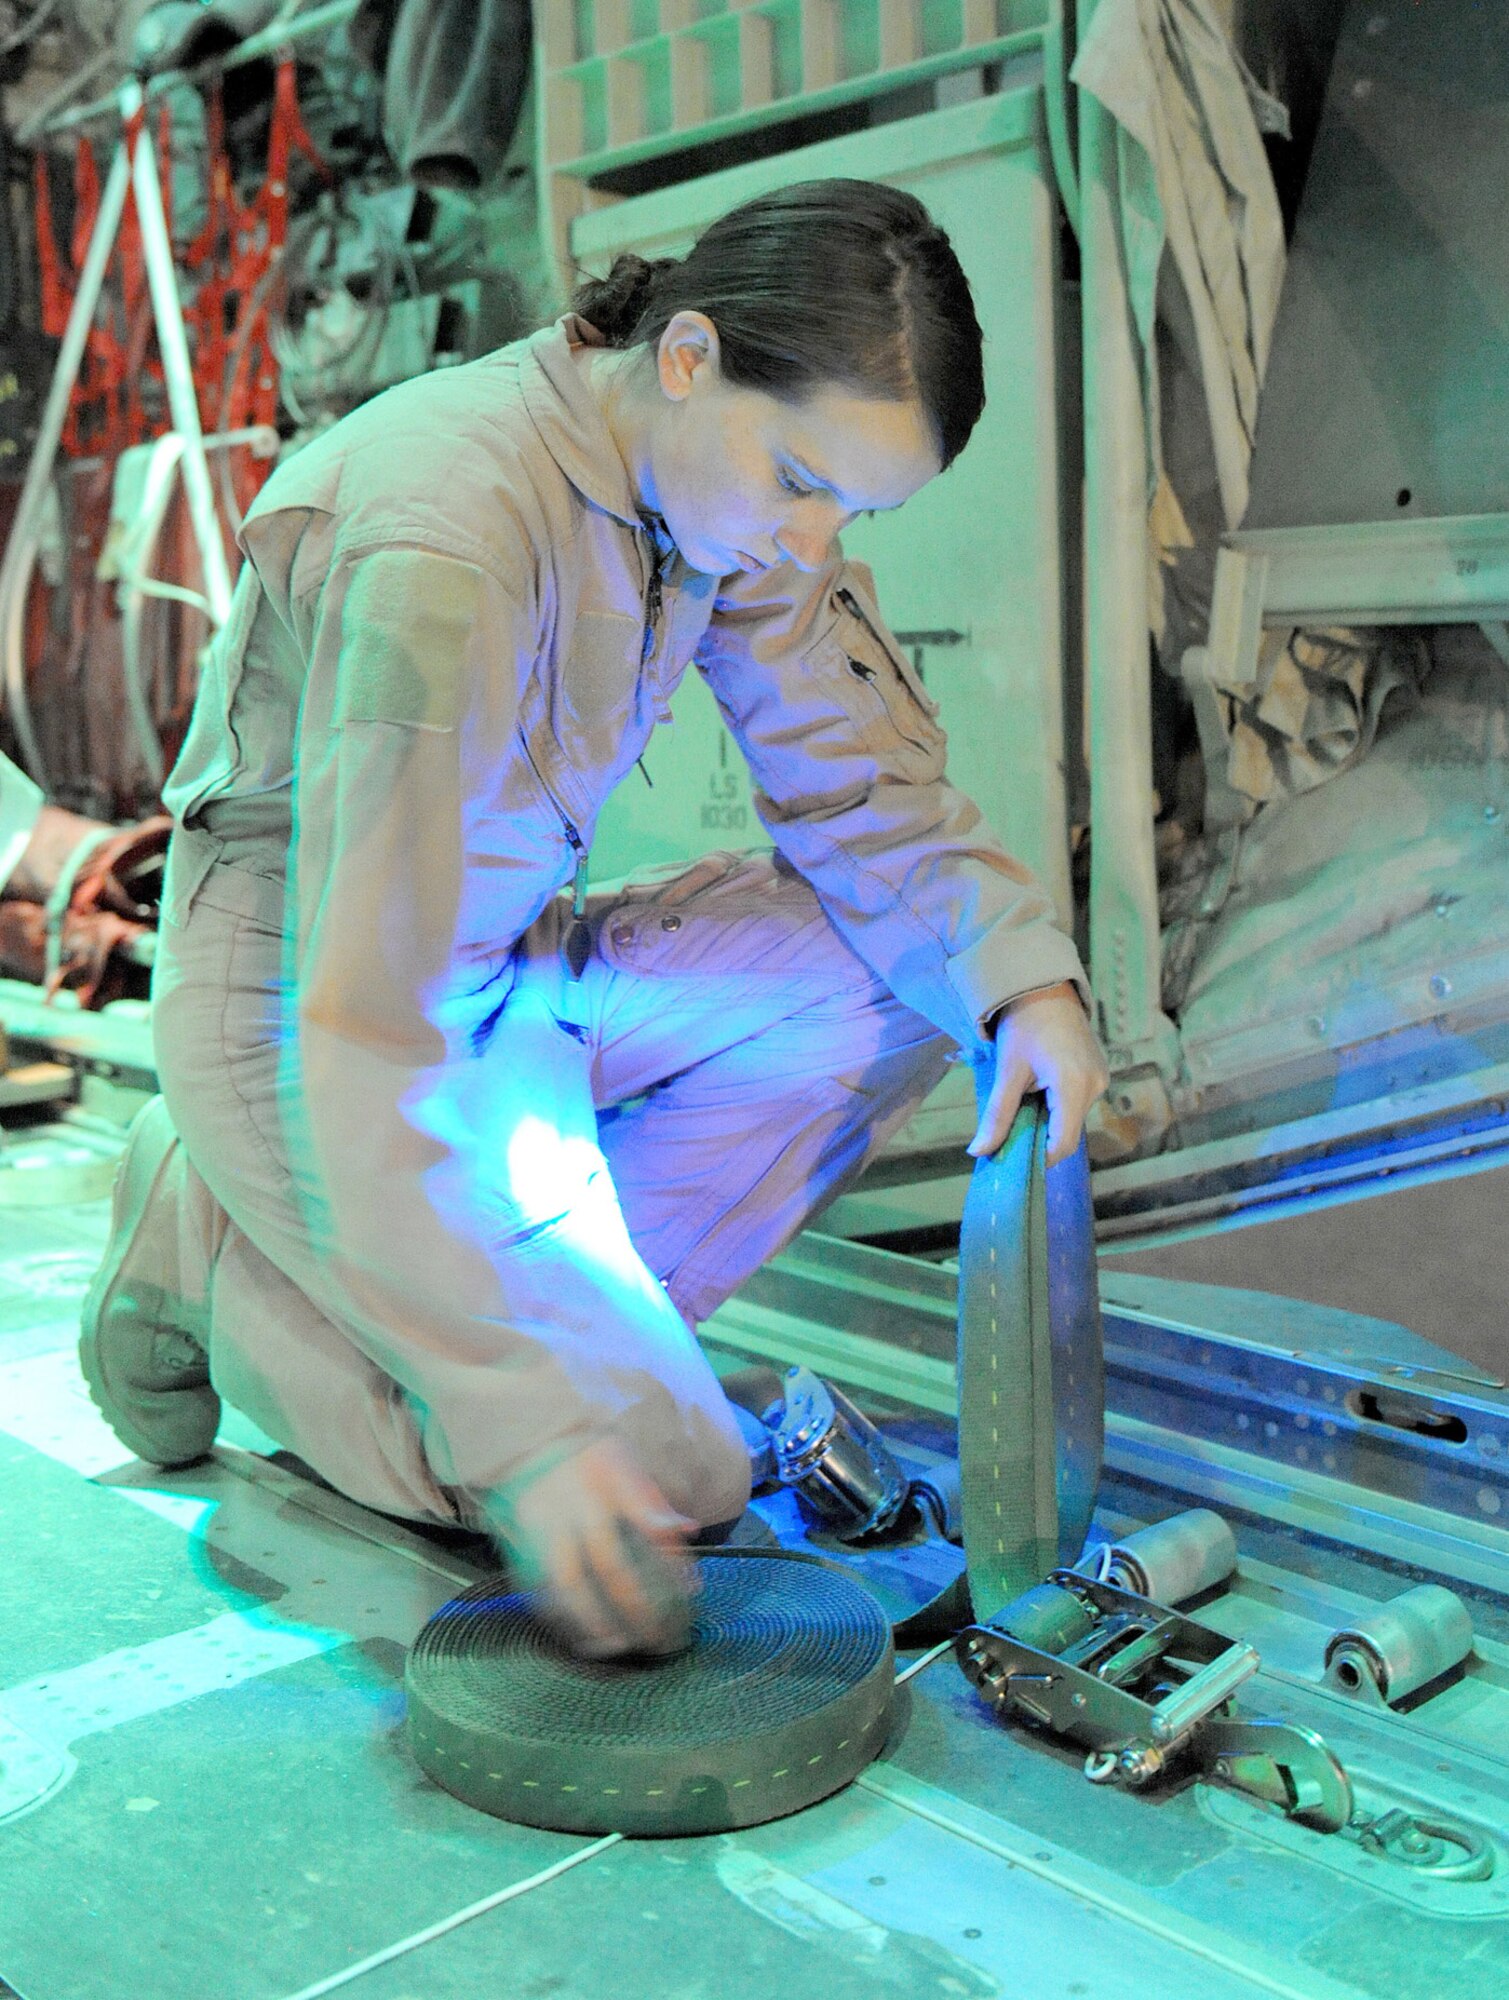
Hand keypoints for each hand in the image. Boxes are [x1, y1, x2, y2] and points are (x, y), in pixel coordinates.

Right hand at [485, 1436, 698, 1658]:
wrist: (532, 1440)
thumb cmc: (589, 1457)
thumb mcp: (626, 1463)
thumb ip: (653, 1500)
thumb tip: (689, 1529)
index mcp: (610, 1481)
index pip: (648, 1525)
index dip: (671, 1562)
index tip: (691, 1592)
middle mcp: (577, 1504)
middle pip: (609, 1563)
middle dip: (636, 1605)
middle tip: (658, 1636)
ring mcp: (545, 1523)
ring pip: (568, 1580)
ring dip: (593, 1619)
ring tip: (617, 1645)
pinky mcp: (520, 1538)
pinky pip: (536, 1585)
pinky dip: (557, 1614)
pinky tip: (578, 1635)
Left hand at [968, 981, 1109, 1166]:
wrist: (1046, 988)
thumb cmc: (1023, 1026)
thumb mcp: (1007, 1071)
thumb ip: (997, 1115)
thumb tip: (978, 1152)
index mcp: (1074, 1085)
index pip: (1062, 1143)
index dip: (1039, 1158)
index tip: (1013, 1157)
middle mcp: (1095, 1086)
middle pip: (1067, 1133)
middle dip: (1039, 1138)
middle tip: (1010, 1130)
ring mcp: (1101, 1079)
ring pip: (1071, 1119)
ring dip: (1047, 1121)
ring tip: (1023, 1101)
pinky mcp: (1099, 1074)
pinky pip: (1077, 1103)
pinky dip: (1057, 1106)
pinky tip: (1038, 1090)